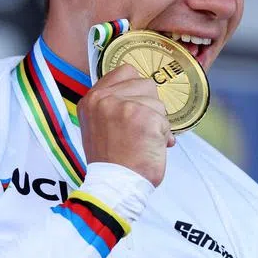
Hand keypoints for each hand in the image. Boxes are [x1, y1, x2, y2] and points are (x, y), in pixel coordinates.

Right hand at [78, 64, 174, 186]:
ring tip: (143, 141)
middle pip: (146, 84)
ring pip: (158, 102)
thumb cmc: (111, 162)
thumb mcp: (98, 126)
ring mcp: (123, 106)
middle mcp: (104, 98)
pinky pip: (165, 120)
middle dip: (150, 107)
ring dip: (158, 122)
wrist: (114, 185)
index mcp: (91, 99)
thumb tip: (143, 94)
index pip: (125, 72)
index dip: (137, 89)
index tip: (137, 107)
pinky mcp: (142, 116)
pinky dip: (164, 136)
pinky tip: (150, 148)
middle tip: (140, 130)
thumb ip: (113, 106)